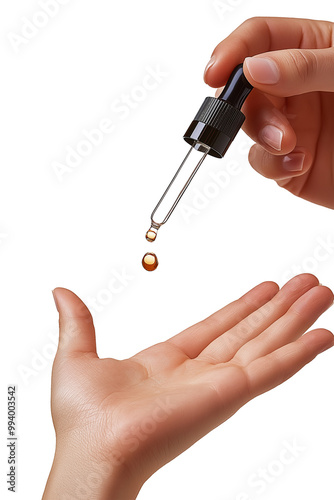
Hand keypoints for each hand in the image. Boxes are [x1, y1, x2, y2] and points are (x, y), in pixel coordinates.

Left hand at [43, 274, 332, 498]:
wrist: (93, 450)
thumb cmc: (82, 416)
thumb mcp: (75, 353)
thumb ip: (77, 320)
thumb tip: (60, 291)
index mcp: (171, 361)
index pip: (219, 326)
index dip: (244, 306)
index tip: (267, 288)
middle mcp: (202, 370)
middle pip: (252, 329)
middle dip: (281, 306)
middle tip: (308, 282)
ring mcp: (222, 381)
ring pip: (269, 342)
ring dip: (297, 318)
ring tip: (322, 293)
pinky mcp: (232, 393)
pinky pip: (275, 368)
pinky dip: (301, 351)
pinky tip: (324, 334)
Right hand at [204, 17, 333, 208]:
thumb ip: (306, 66)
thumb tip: (254, 69)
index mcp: (312, 49)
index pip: (259, 38)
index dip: (233, 51)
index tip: (216, 73)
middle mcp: (295, 87)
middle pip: (245, 85)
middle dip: (246, 104)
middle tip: (269, 120)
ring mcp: (290, 125)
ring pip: (249, 125)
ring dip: (263, 135)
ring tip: (289, 145)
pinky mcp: (289, 162)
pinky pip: (262, 161)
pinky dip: (273, 164)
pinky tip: (299, 162)